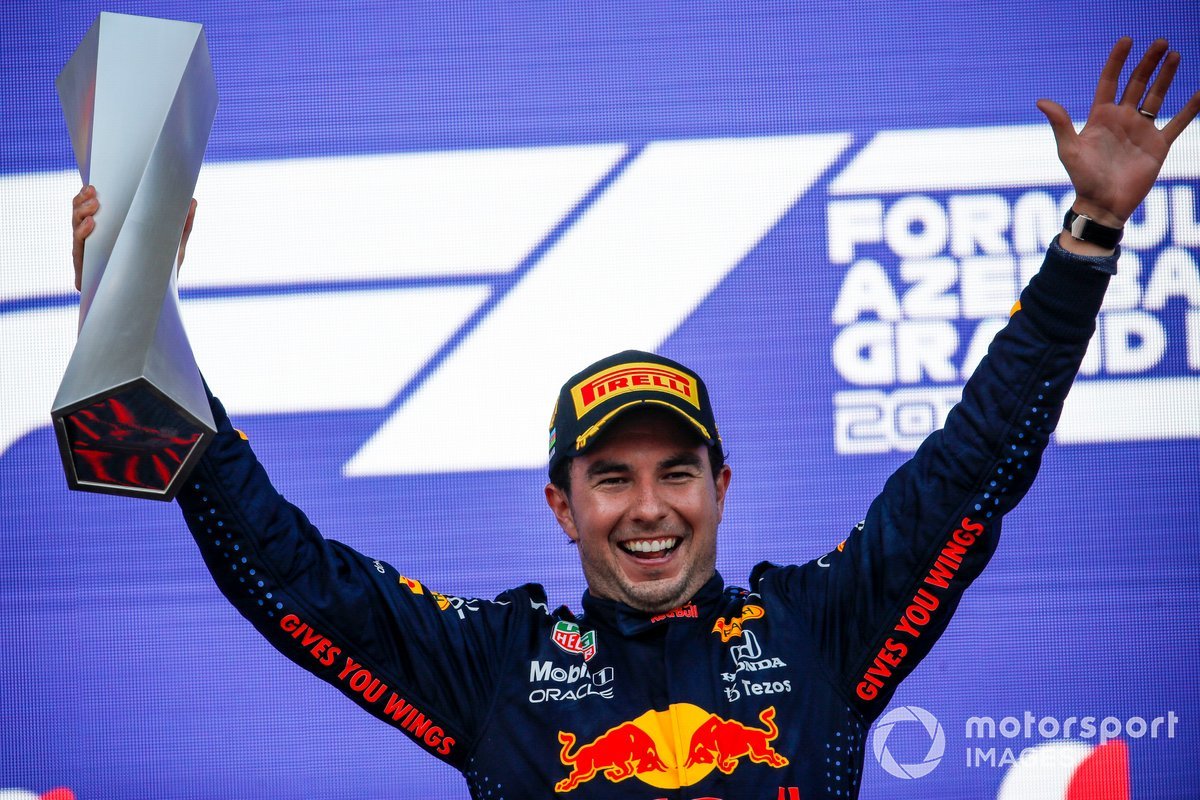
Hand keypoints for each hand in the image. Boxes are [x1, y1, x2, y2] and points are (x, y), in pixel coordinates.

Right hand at [71, 186, 196, 290]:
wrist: (157, 302)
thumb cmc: (163, 271)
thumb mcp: (174, 246)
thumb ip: (182, 224)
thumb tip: (193, 200)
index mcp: (111, 229)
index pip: (93, 207)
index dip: (88, 194)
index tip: (95, 184)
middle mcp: (96, 240)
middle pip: (79, 214)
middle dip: (82, 201)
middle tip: (92, 192)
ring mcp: (89, 254)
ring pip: (76, 228)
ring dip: (80, 214)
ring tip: (94, 206)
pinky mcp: (86, 271)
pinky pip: (79, 250)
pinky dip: (83, 234)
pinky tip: (91, 224)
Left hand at [1037, 37, 1199, 229]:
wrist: (1103, 203)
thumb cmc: (1083, 178)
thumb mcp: (1069, 149)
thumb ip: (1060, 124)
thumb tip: (1041, 101)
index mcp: (1100, 117)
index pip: (1110, 81)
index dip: (1117, 61)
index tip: (1127, 40)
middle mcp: (1122, 119)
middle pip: (1137, 83)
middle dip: (1148, 62)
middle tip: (1161, 42)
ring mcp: (1141, 130)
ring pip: (1156, 96)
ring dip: (1166, 76)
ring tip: (1175, 55)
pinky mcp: (1158, 145)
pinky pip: (1177, 122)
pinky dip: (1190, 109)